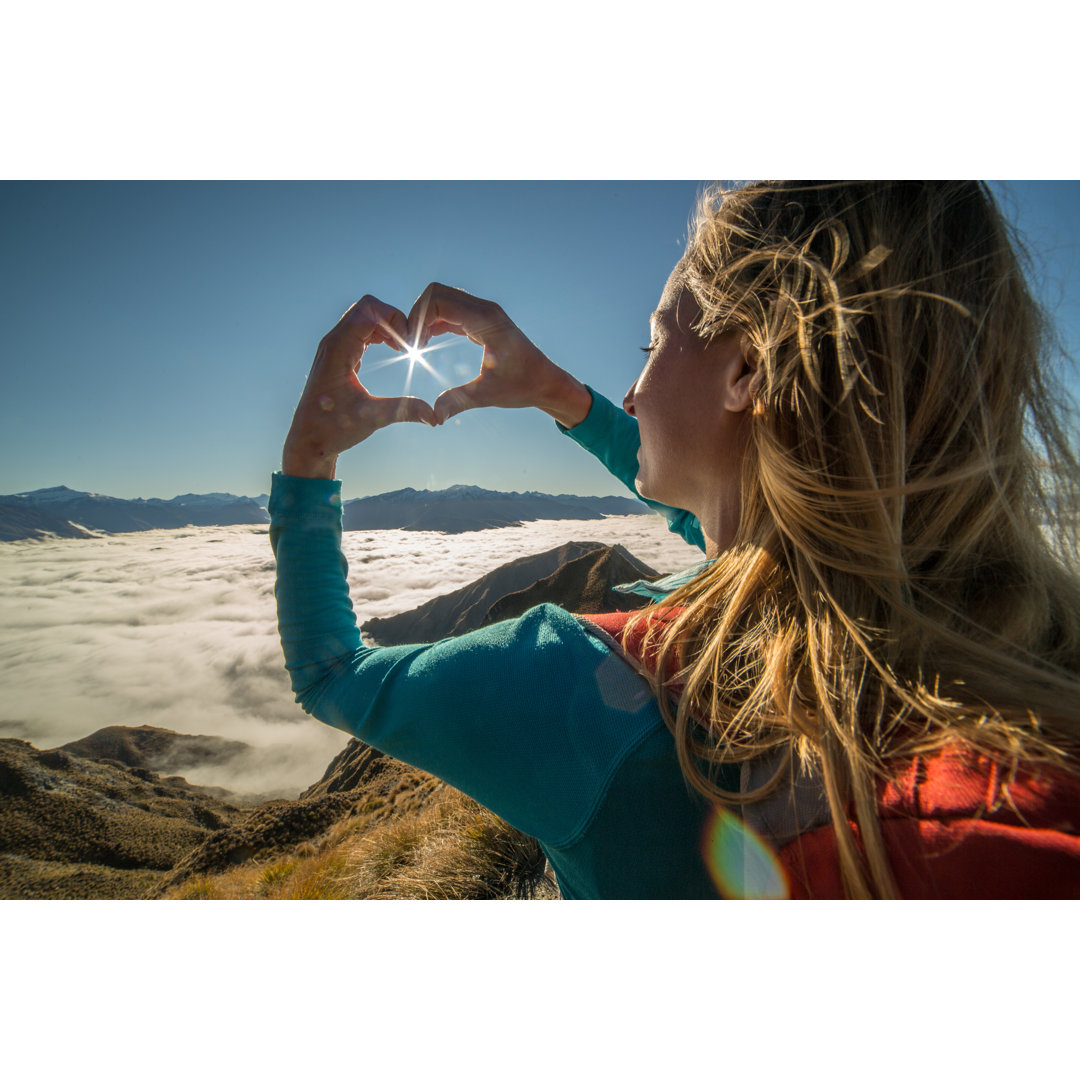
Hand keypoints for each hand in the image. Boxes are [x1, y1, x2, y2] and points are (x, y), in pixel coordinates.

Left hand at [283, 295, 435, 478]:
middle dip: (393, 319)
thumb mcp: (371, 419)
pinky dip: (380, 334)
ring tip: (404, 347)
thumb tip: (436, 417)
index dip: (395, 319)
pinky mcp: (339, 355)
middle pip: (367, 307)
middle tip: (411, 343)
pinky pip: (361, 330)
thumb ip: (404, 412)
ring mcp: (334, 346)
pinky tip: (394, 351)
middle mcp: (333, 341)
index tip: (410, 344)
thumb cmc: (333, 430)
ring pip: (364, 317)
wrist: (309, 440)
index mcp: (338, 348)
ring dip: (387, 326)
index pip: (369, 310)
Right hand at [405, 282, 591, 426]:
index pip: (439, 300)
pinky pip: (450, 311)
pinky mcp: (481, 321)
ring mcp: (483, 313)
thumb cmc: (523, 386)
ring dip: (425, 318)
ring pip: (442, 299)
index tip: (411, 346)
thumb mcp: (488, 395)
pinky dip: (435, 322)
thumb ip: (458, 402)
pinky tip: (426, 343)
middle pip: (437, 293)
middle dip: (417, 314)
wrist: (546, 382)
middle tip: (410, 344)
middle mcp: (484, 309)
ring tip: (416, 346)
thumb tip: (433, 417)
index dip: (418, 319)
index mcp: (486, 320)